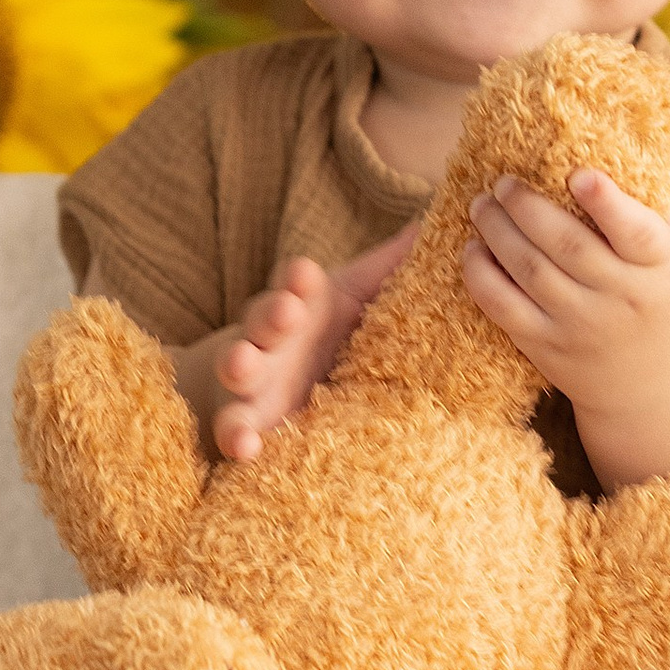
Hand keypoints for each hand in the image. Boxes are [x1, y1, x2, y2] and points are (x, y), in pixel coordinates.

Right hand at [211, 228, 415, 461]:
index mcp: (299, 303)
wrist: (271, 386)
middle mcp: (271, 337)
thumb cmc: (325, 334)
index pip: (293, 283)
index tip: (309, 274)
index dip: (297, 279)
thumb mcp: (356, 299)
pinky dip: (235, 436)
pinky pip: (232, 430)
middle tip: (286, 313)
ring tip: (243, 366)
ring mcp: (254, 380)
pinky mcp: (245, 423)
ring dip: (238, 366)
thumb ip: (391, 268)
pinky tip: (247, 446)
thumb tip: (437, 222)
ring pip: (238, 370)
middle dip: (270, 314)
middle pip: (262, 319)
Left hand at [460, 168, 669, 451]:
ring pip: (530, 272)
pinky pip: (504, 308)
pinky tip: (471, 249)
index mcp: (663, 268)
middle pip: (568, 247)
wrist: (655, 387)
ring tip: (481, 204)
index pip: (636, 233)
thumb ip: (659, 205)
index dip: (606, 203)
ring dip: (497, 232)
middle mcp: (622, 298)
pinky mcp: (547, 346)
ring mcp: (582, 325)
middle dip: (528, 208)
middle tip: (502, 182)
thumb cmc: (667, 300)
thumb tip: (628, 141)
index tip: (578, 174)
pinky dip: (481, 276)